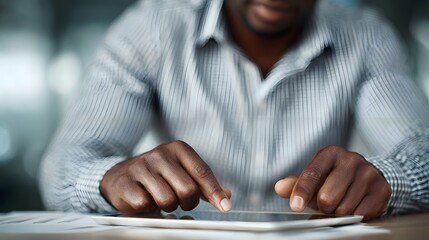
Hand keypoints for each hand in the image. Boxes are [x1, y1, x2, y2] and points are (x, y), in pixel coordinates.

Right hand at [100, 140, 231, 213]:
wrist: (120, 175)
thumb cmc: (158, 175)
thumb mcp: (182, 172)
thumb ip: (203, 184)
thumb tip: (227, 196)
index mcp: (178, 149)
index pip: (202, 172)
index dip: (215, 192)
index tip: (225, 207)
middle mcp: (160, 154)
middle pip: (188, 190)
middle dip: (187, 202)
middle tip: (180, 200)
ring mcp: (142, 167)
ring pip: (168, 200)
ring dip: (167, 206)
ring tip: (160, 198)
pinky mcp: (126, 182)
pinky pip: (146, 205)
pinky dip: (148, 209)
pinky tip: (144, 199)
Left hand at [275, 145, 390, 220]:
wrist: (368, 175)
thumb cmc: (335, 177)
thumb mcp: (314, 177)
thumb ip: (296, 183)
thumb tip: (280, 187)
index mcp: (331, 153)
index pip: (312, 174)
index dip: (302, 192)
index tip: (295, 206)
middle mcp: (351, 160)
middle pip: (327, 197)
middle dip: (323, 206)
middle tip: (326, 202)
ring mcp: (369, 174)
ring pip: (344, 209)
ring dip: (338, 212)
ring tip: (341, 202)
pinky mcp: (382, 190)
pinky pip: (361, 214)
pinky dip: (354, 216)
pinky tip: (355, 205)